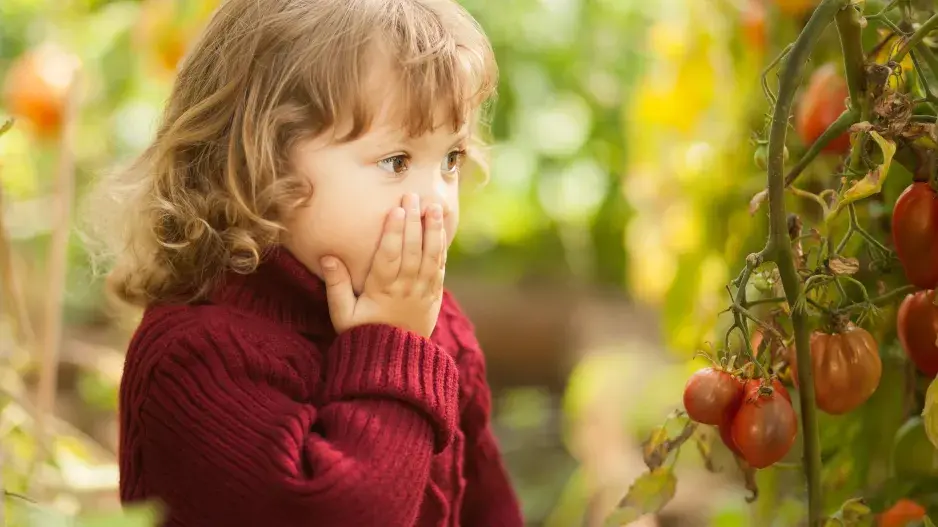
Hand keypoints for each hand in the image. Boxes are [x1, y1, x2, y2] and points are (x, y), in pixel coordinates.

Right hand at [320, 193, 445, 337]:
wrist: (393, 361)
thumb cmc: (363, 334)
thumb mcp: (342, 315)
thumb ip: (336, 286)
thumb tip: (328, 257)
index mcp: (381, 291)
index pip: (389, 256)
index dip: (394, 232)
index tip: (397, 209)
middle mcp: (405, 289)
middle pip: (412, 250)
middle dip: (414, 221)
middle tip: (413, 196)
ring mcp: (422, 292)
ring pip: (430, 256)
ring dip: (433, 230)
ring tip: (434, 206)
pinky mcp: (434, 296)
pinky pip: (440, 268)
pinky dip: (441, 247)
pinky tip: (440, 229)